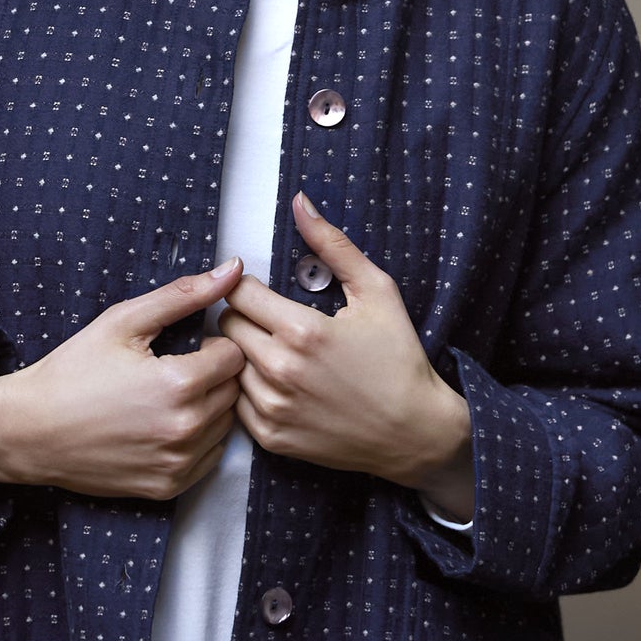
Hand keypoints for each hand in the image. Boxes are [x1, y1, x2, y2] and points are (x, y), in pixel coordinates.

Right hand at [0, 258, 247, 499]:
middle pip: (234, 391)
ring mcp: (178, 462)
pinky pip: (209, 458)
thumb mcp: (122, 322)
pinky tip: (161, 426)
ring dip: (207, 408)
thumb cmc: (72, 372)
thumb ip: (183, 295)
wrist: (30, 430)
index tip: (185, 348)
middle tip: (171, 371)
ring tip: (165, 399)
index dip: (212, 346)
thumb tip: (233, 270)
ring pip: (225, 425)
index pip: (235, 356)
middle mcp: (185, 428)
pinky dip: (196, 441)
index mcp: (178, 384)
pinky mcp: (168, 486)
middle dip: (211, 376)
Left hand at [216, 194, 474, 518]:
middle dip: (244, 318)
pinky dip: (249, 390)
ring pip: (228, 364)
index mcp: (302, 331)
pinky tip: (279, 384)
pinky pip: (235, 402)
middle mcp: (280, 370)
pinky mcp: (271, 436)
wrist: (414, 432)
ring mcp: (272, 407)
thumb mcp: (377, 291)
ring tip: (276, 354)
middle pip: (226, 326)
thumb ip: (333, 245)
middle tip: (272, 323)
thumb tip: (300, 203)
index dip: (249, 288)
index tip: (264, 294)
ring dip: (244, 355)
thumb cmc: (399, 359)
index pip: (237, 294)